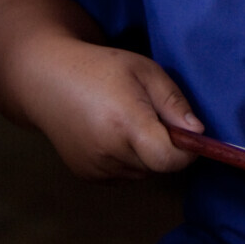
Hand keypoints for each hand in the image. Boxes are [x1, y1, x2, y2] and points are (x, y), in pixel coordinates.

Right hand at [28, 40, 203, 181]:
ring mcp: (95, 167)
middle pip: (158, 166)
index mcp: (126, 123)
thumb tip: (199, 132)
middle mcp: (108, 152)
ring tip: (126, 121)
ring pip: (142, 172)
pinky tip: (111, 133)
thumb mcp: (145, 71)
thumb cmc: (100, 68)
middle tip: (150, 117)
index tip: (186, 134)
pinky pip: (123, 175)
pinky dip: (126, 160)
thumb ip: (174, 102)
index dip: (186, 151)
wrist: (46, 79)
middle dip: (165, 147)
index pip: (169, 160)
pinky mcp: (86, 175)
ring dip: (145, 154)